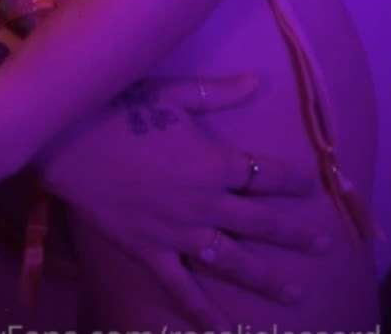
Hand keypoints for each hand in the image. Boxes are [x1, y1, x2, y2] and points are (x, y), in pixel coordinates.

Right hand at [39, 71, 325, 325]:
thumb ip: (217, 92)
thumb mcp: (171, 93)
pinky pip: (182, 288)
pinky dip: (203, 314)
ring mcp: (179, 232)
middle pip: (261, 223)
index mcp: (213, 164)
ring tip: (296, 294)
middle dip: (295, 234)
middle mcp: (204, 203)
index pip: (264, 174)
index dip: (290, 180)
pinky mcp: (151, 251)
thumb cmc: (119, 107)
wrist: (67, 139)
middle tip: (323, 245)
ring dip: (267, 279)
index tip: (310, 185)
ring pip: (233, 261)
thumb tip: (258, 81)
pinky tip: (222, 332)